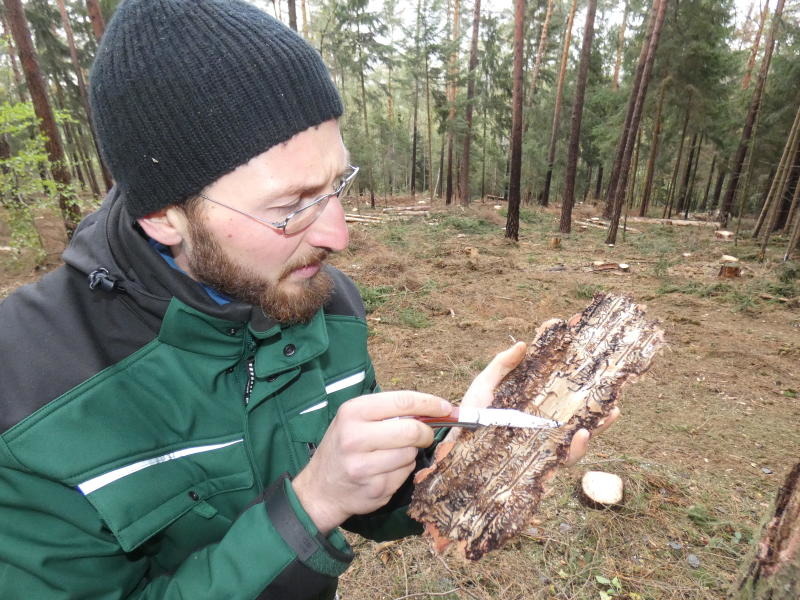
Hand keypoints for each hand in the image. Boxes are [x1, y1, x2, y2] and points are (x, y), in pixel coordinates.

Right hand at [292, 391, 451, 533]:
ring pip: (410, 454)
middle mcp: (355, 437)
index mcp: (353, 412)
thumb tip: (432, 408)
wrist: (320, 489)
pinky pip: (405, 474)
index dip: (430, 403)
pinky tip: (384, 472)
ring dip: (410, 454)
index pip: (402, 401)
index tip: (446, 408)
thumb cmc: (343, 448)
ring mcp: (364, 465)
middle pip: (411, 430)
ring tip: (390, 456)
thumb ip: (388, 413)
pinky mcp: (374, 488)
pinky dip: (402, 471)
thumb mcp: (355, 420)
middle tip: (424, 436)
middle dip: (425, 433)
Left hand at [449, 341, 619, 465]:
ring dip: (598, 426)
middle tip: (617, 391)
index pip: (562, 390)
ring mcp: (542, 444)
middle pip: (579, 414)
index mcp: (534, 404)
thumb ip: (502, 365)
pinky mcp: (539, 464)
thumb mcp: (485, 386)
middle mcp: (543, 424)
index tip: (599, 369)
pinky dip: (576, 449)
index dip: (581, 378)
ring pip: (579, 436)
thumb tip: (523, 343)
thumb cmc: (469, 415)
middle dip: (601, 405)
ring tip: (610, 413)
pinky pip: (564, 459)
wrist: (453, 448)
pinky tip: (582, 435)